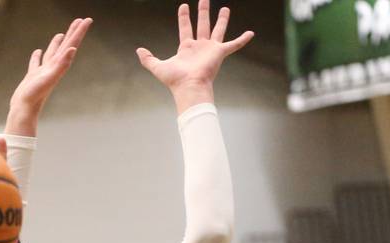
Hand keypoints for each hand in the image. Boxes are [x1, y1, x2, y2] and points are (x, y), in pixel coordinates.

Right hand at [5, 17, 92, 135]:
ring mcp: (43, 72)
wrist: (24, 110)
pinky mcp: (33, 76)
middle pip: (65, 46)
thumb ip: (62, 65)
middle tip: (80, 20)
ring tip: (61, 34)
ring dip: (57, 43)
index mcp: (59, 66)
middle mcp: (53, 68)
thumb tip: (73, 49)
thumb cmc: (35, 96)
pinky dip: (38, 56)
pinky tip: (38, 51)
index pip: (72, 45)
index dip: (79, 32)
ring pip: (52, 53)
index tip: (87, 19)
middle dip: (73, 33)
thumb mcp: (49, 78)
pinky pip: (36, 63)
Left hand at [136, 1, 253, 112]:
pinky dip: (242, 40)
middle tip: (204, 0)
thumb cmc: (175, 80)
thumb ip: (148, 59)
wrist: (189, 87)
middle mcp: (200, 47)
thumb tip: (138, 51)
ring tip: (225, 8)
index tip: (184, 6)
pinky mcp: (220, 52)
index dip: (184, 17)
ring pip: (217, 30)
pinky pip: (234, 44)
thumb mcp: (158, 67)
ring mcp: (210, 49)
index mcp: (186, 48)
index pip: (185, 28)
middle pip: (202, 25)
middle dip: (203, 12)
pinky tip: (250, 33)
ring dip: (221, 19)